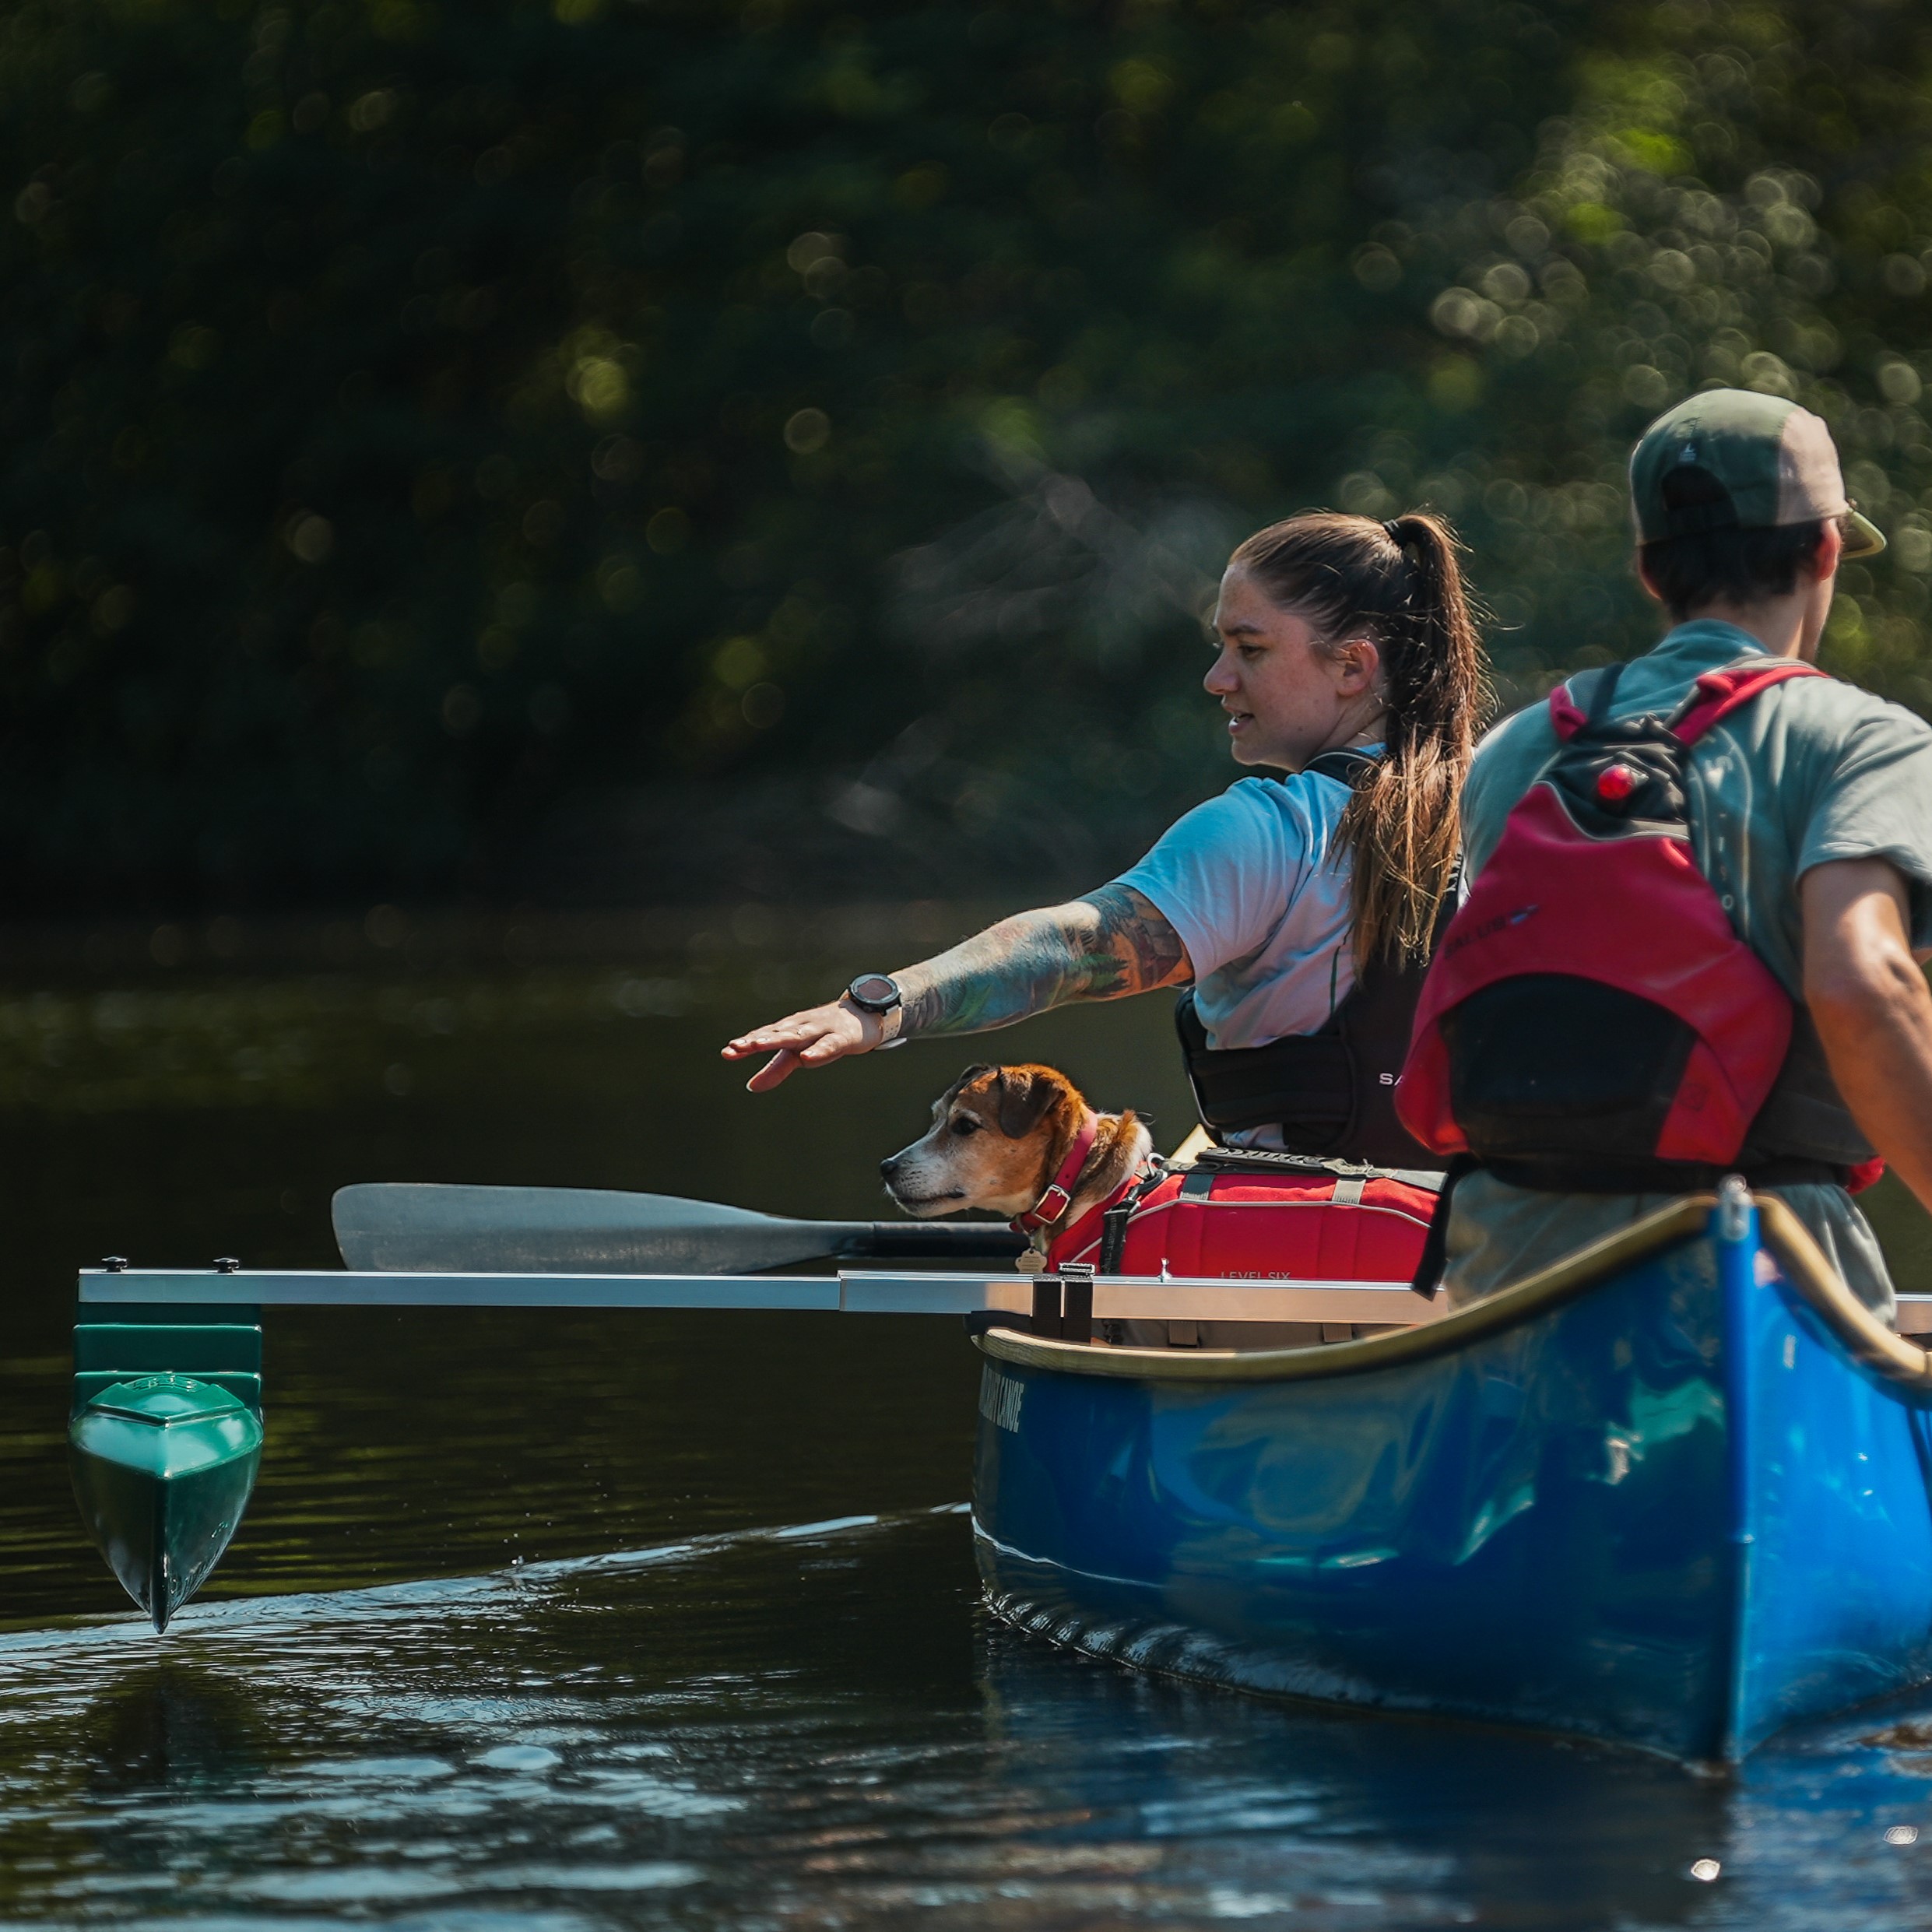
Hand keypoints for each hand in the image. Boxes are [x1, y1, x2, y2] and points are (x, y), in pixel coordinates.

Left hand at [721, 997, 886, 1090]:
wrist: (863, 1015)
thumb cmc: (825, 1035)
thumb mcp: (800, 1055)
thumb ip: (776, 1070)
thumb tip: (750, 1087)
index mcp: (789, 1031)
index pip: (764, 1037)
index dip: (746, 1045)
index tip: (727, 1052)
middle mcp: (802, 1026)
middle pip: (776, 1034)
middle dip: (756, 1040)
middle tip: (736, 1046)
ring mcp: (822, 1029)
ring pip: (797, 1035)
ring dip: (777, 1039)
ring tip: (758, 1045)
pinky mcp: (842, 1037)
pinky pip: (829, 1044)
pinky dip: (818, 1050)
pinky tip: (807, 1058)